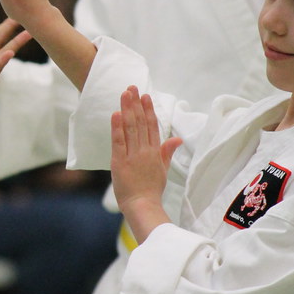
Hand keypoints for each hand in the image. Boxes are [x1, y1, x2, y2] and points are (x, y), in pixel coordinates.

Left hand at [110, 86, 181, 239]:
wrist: (143, 206)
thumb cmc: (152, 190)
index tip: (145, 96)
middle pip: (141, 122)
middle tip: (132, 87)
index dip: (148, 109)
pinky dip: (117, 127)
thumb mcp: (163, 169)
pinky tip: (116, 113)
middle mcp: (145, 150)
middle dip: (136, 104)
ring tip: (125, 94)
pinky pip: (119, 141)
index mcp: (154, 152)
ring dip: (127, 109)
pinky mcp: (120, 162)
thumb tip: (177, 138)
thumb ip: (167, 152)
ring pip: (131, 128)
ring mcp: (133, 155)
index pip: (152, 126)